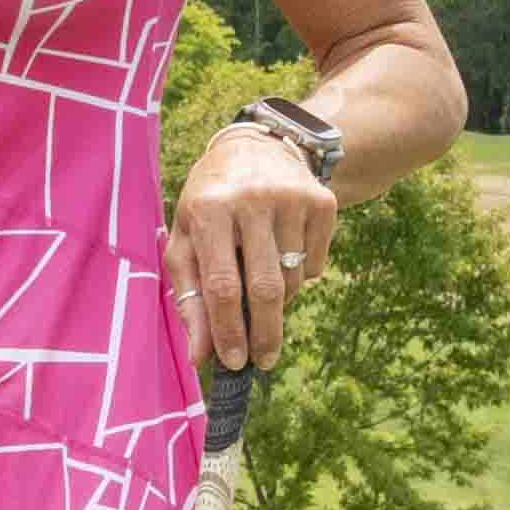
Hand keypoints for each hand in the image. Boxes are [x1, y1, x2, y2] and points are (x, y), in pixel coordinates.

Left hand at [170, 124, 339, 371]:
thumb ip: (189, 297)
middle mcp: (252, 200)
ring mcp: (292, 199)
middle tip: (263, 361)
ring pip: (293, 279)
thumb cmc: (209, 204)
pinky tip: (283, 258)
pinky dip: (301, 276)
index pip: (221, 284)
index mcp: (209, 210)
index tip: (232, 362)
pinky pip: (316, 264)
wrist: (256, 147)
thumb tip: (200, 356)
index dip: (228, 329)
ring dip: (279, 302)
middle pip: (265, 287)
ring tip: (262, 292)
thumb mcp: (186, 240)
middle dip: (264, 334)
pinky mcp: (322, 201)